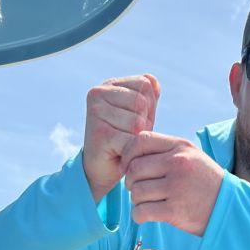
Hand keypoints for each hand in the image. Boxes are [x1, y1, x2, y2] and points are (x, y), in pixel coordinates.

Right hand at [83, 75, 159, 201]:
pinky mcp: (99, 133)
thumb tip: (153, 81)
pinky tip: (121, 153)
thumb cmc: (124, 137)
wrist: (102, 168)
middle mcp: (98, 93)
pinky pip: (131, 140)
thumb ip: (149, 95)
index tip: (133, 119)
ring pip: (138, 122)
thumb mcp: (140, 113)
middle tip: (128, 134)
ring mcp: (96, 112)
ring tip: (124, 142)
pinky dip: (132, 151)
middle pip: (142, 103)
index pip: (145, 84)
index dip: (149, 106)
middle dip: (144, 123)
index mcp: (109, 84)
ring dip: (137, 138)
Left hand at [121, 131, 224, 236]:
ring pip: (136, 192)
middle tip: (138, 189)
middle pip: (134, 169)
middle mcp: (178, 164)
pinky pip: (141, 212)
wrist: (229, 208)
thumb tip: (131, 155)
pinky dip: (138, 215)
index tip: (129, 166)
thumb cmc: (205, 183)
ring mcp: (176, 187)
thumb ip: (165, 151)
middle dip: (131, 181)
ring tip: (147, 202)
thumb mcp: (191, 157)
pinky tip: (146, 215)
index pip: (141, 141)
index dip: (128, 154)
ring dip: (136, 200)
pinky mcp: (174, 211)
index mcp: (180, 147)